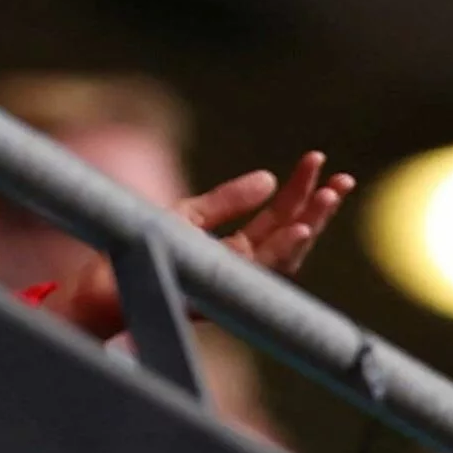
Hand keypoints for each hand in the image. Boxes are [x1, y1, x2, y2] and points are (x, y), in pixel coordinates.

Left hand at [48, 153, 355, 339]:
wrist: (108, 287)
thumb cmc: (147, 251)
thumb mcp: (188, 216)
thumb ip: (228, 200)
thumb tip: (270, 178)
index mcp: (238, 252)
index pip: (279, 218)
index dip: (300, 191)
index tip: (318, 160)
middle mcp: (244, 270)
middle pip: (292, 238)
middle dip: (319, 210)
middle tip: (344, 179)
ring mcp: (236, 284)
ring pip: (286, 257)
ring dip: (311, 226)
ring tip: (329, 198)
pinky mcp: (223, 292)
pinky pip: (261, 273)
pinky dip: (285, 251)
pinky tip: (302, 229)